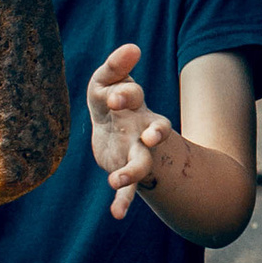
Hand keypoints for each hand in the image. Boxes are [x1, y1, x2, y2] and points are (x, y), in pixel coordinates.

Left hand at [88, 41, 174, 219]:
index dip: (127, 95)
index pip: (135, 96)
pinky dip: (123, 201)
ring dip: (133, 172)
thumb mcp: (106, 82)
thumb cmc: (110, 103)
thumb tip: (133, 47)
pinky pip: (129, 190)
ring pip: (142, 163)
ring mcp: (136, 152)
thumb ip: (116, 68)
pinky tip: (116, 215)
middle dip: (156, 134)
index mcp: (135, 104)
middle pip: (155, 131)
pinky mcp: (125, 171)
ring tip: (116, 181)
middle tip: (151, 138)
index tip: (116, 97)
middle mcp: (142, 128)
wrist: (114, 133)